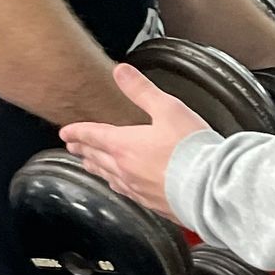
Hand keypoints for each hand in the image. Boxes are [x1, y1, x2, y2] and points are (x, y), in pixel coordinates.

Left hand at [61, 66, 209, 215]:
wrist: (209, 188)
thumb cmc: (191, 149)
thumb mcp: (168, 109)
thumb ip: (142, 90)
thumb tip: (120, 71)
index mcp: (124, 145)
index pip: (93, 136)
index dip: (77, 132)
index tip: (65, 132)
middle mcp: (125, 169)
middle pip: (96, 158)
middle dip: (83, 150)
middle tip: (73, 147)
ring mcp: (137, 189)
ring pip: (108, 177)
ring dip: (96, 168)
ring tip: (90, 165)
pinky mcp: (151, 203)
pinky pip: (126, 192)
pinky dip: (117, 185)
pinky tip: (121, 186)